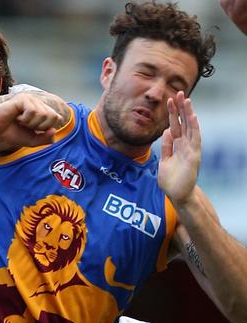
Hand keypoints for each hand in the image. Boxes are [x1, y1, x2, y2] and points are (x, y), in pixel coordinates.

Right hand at [0, 94, 61, 146]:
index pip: (57, 119)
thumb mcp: (33, 141)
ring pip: (43, 114)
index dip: (47, 128)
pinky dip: (25, 119)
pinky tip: (17, 117)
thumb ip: (46, 138)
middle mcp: (38, 103)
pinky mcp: (22, 98)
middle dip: (39, 127)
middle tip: (26, 126)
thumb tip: (53, 130)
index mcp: (42, 111)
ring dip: (30, 123)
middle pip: (52, 117)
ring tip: (20, 121)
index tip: (33, 130)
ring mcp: (30, 99)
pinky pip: (32, 111)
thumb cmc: (13, 134)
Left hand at [158, 91, 200, 205]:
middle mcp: (185, 145)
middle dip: (181, 108)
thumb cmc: (171, 179)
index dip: (173, 113)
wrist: (177, 195)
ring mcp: (190, 150)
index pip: (176, 125)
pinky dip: (194, 128)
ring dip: (188, 114)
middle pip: (183, 123)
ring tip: (186, 100)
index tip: (170, 100)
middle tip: (178, 93)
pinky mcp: (193, 156)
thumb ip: (166, 147)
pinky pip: (194, 140)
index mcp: (177, 145)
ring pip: (190, 128)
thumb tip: (165, 132)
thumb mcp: (164, 160)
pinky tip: (192, 117)